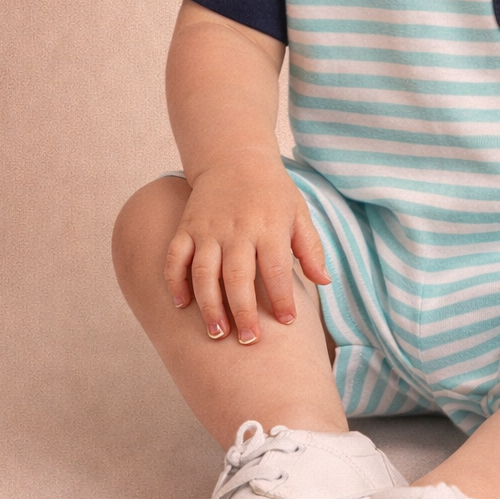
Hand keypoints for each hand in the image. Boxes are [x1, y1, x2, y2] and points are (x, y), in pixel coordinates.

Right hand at [163, 150, 329, 343]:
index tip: (287, 322)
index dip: (281, 297)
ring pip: (204, 272)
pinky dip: (175, 281)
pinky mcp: (187, 227)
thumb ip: (310, 249)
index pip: (276, 268)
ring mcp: (208, 229)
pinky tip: (181, 305)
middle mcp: (237, 229)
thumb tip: (324, 282)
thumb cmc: (273, 192)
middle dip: (243, 311)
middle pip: (238, 276)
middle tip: (249, 341)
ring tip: (217, 334)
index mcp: (269, 226)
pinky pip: (176, 257)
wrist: (234, 157)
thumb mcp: (299, 213)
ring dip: (209, 305)